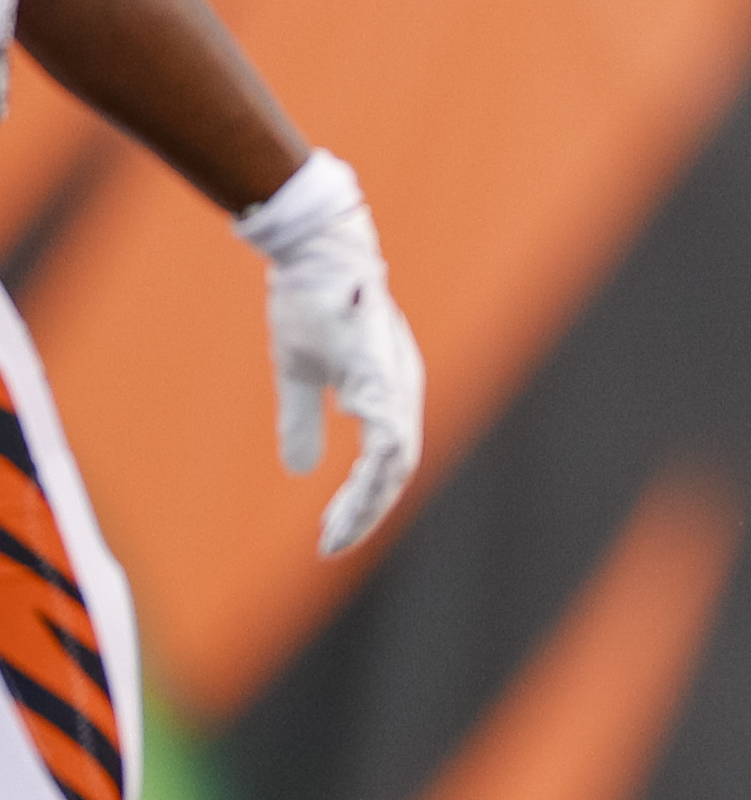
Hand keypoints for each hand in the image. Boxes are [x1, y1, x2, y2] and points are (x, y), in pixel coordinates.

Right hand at [239, 152, 426, 557]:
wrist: (313, 250)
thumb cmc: (311, 302)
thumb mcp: (300, 372)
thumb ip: (302, 420)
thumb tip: (300, 471)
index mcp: (386, 396)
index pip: (385, 467)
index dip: (361, 504)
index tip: (330, 539)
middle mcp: (400, 394)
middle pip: (396, 473)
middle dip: (364, 515)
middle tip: (331, 548)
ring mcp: (395, 383)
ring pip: (396, 460)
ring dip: (366, 502)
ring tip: (336, 534)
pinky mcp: (380, 372)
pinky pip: (388, 429)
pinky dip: (376, 464)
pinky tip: (357, 489)